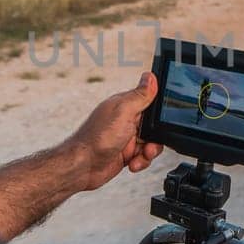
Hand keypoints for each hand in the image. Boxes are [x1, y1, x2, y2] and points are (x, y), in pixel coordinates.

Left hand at [65, 71, 163, 190]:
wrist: (83, 166)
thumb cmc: (97, 138)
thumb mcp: (123, 112)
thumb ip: (140, 96)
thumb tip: (151, 76)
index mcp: (125, 106)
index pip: (150, 104)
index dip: (158, 116)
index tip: (160, 125)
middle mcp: (126, 120)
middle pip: (154, 127)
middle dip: (155, 139)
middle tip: (148, 145)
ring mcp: (126, 137)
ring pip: (150, 143)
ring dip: (148, 153)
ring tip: (139, 156)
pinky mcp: (125, 153)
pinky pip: (143, 157)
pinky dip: (140, 162)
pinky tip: (132, 163)